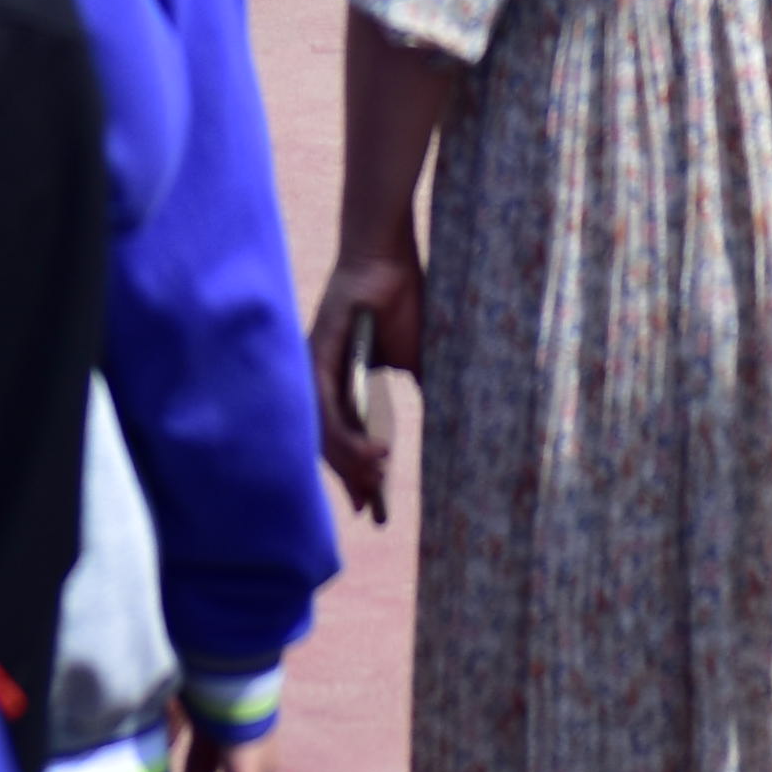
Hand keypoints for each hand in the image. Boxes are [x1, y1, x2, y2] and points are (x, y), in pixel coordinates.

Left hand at [310, 241, 424, 525]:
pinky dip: (347, 434)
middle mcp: (324, 382)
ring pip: (325, 433)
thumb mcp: (419, 362)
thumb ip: (424, 395)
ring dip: (352, 462)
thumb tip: (454, 432)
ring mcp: (316, 370)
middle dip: (352, 479)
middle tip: (373, 508)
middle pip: (329, 445)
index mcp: (345, 385)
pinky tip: (372, 451)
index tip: (372, 509)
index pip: (345, 440)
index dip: (356, 476)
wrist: (391, 261)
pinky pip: (326, 407)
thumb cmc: (405, 305)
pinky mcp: (317, 356)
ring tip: (379, 480)